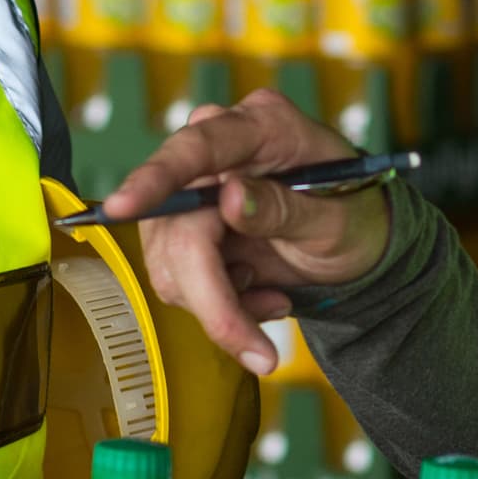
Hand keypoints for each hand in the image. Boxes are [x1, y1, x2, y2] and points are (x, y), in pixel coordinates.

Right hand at [97, 91, 392, 374]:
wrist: (354, 240)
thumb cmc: (355, 215)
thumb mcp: (338, 219)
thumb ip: (285, 208)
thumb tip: (230, 199)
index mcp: (262, 126)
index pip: (197, 147)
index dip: (156, 178)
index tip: (122, 207)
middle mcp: (218, 149)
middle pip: (178, 227)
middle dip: (213, 297)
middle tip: (258, 352)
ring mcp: (195, 189)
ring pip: (170, 263)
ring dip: (221, 304)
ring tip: (275, 299)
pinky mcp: (184, 227)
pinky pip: (179, 279)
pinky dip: (222, 305)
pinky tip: (264, 294)